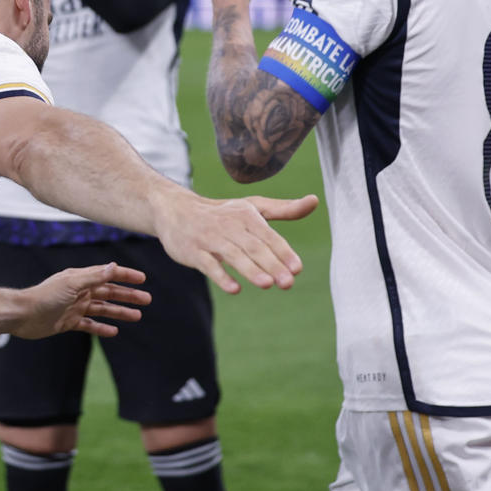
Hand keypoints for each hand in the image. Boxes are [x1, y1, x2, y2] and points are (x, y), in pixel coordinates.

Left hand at [11, 262, 151, 339]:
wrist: (23, 315)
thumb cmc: (45, 296)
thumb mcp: (72, 283)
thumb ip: (94, 276)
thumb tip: (114, 266)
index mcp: (80, 278)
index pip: (107, 274)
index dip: (125, 276)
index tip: (142, 280)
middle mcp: (79, 291)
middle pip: (108, 292)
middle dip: (127, 295)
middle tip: (146, 300)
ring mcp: (74, 306)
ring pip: (102, 309)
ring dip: (119, 312)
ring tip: (137, 316)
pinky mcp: (68, 322)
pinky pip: (89, 324)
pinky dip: (101, 327)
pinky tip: (114, 331)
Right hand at [151, 190, 318, 292]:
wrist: (176, 210)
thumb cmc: (222, 213)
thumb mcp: (252, 208)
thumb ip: (284, 209)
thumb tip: (314, 201)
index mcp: (246, 215)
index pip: (267, 235)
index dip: (283, 252)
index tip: (297, 268)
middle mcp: (228, 225)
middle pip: (253, 247)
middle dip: (271, 264)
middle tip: (288, 283)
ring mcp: (209, 238)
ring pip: (232, 255)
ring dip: (250, 269)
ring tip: (267, 284)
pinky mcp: (193, 251)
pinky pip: (208, 264)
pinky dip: (221, 276)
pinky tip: (235, 289)